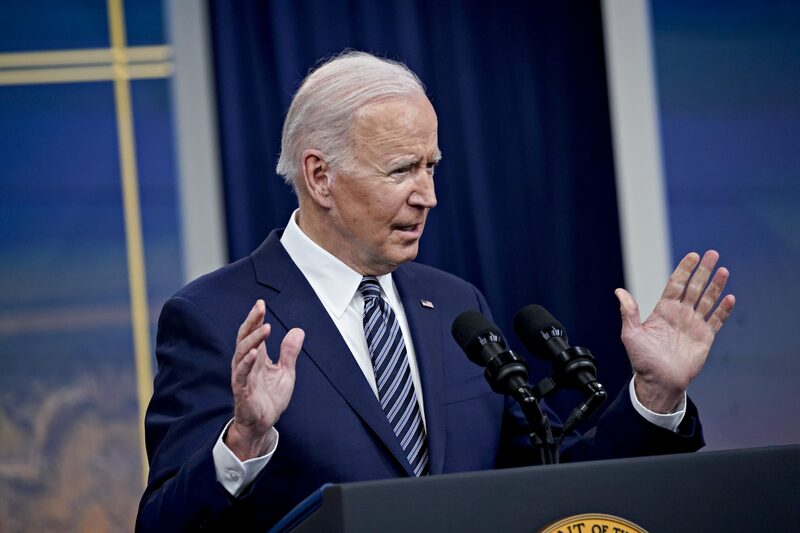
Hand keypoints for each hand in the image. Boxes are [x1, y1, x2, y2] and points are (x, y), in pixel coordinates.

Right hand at [225, 299, 304, 460]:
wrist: (263, 423)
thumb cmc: (270, 398)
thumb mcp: (285, 372)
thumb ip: (289, 352)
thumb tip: (298, 330)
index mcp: (256, 357)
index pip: (253, 333)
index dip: (255, 318)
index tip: (261, 302)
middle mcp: (246, 363)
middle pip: (245, 337)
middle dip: (252, 321)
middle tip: (260, 307)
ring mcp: (242, 376)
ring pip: (242, 352)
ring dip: (253, 339)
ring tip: (264, 326)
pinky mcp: (242, 390)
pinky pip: (242, 374)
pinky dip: (247, 362)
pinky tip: (254, 353)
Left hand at [615, 250, 735, 412]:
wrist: (658, 382)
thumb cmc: (642, 360)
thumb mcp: (631, 334)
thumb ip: (628, 312)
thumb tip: (618, 291)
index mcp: (663, 310)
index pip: (676, 284)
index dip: (684, 270)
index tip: (692, 256)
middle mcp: (680, 314)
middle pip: (694, 287)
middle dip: (703, 271)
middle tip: (712, 254)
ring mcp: (693, 325)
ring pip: (707, 300)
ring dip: (716, 286)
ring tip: (723, 270)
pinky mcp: (704, 338)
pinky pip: (716, 320)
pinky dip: (723, 310)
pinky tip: (729, 297)